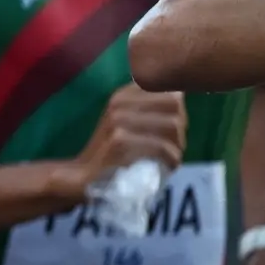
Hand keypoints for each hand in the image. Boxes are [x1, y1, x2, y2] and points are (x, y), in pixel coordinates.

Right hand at [70, 85, 185, 190]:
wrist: (84, 175)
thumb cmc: (110, 150)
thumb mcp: (124, 121)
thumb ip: (147, 106)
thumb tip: (180, 96)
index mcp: (122, 94)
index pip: (168, 89)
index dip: (178, 109)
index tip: (171, 128)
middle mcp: (119, 102)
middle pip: (174, 104)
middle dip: (180, 127)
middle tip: (174, 145)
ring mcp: (119, 120)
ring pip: (172, 125)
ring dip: (178, 145)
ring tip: (172, 156)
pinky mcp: (120, 141)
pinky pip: (162, 146)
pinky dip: (172, 158)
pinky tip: (169, 165)